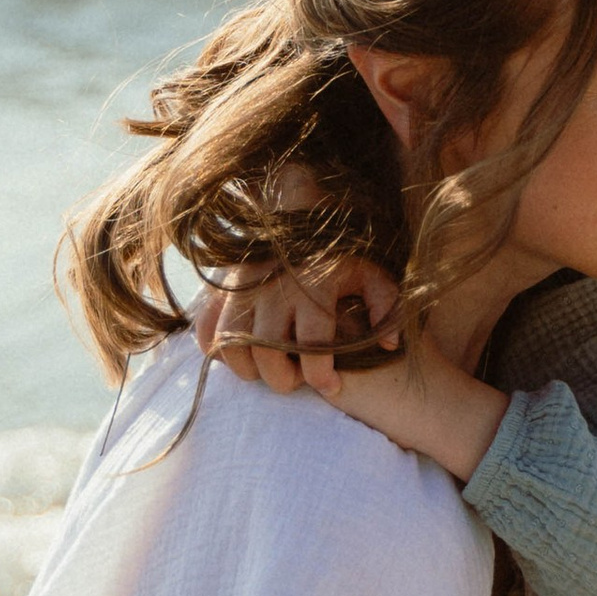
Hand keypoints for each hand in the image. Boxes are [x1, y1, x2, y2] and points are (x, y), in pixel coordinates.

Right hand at [194, 255, 403, 398]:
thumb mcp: (372, 272)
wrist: (298, 209)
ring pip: (232, 346)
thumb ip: (386, 306)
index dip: (320, 376)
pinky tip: (241, 354)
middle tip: (297, 381)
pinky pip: (206, 330)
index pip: (312, 345)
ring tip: (269, 370)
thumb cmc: (339, 251)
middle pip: (268, 353)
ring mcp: (241, 287)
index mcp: (313, 286)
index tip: (330, 386)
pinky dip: (217, 350)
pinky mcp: (220, 287)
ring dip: (249, 370)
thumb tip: (390, 345)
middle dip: (284, 380)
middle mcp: (273, 288)